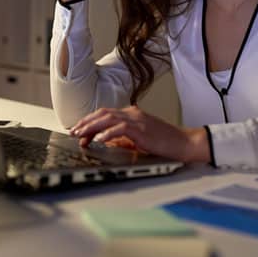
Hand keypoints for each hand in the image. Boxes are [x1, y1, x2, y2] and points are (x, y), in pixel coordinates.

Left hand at [69, 105, 209, 162]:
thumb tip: (105, 141)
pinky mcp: (142, 129)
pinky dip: (108, 133)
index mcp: (131, 115)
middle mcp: (132, 113)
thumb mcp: (138, 140)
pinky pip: (121, 128)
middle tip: (74, 131)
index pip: (105, 114)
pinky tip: (100, 139)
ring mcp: (137, 119)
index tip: (79, 131)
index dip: (90, 122)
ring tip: (81, 134)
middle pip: (103, 113)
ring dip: (92, 126)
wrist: (184, 143)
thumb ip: (122, 139)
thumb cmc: (164, 142)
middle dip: (86, 122)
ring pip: (108, 118)